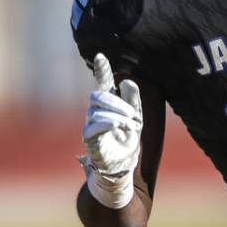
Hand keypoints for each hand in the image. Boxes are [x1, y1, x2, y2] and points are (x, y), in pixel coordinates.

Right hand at [80, 53, 141, 206]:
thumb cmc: (128, 144)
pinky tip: (118, 125)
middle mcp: (96, 113)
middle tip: (134, 117)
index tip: (101, 56)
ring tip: (130, 127)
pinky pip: (94, 125)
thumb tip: (129, 81)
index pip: (103, 84)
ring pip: (97, 108)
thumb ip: (133, 101)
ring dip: (118, 114)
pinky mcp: (90, 140)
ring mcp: (91, 125)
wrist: (123, 170)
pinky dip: (108, 122)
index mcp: (109, 106)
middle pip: (99, 95)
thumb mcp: (136, 119)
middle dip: (118, 102)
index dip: (101, 70)